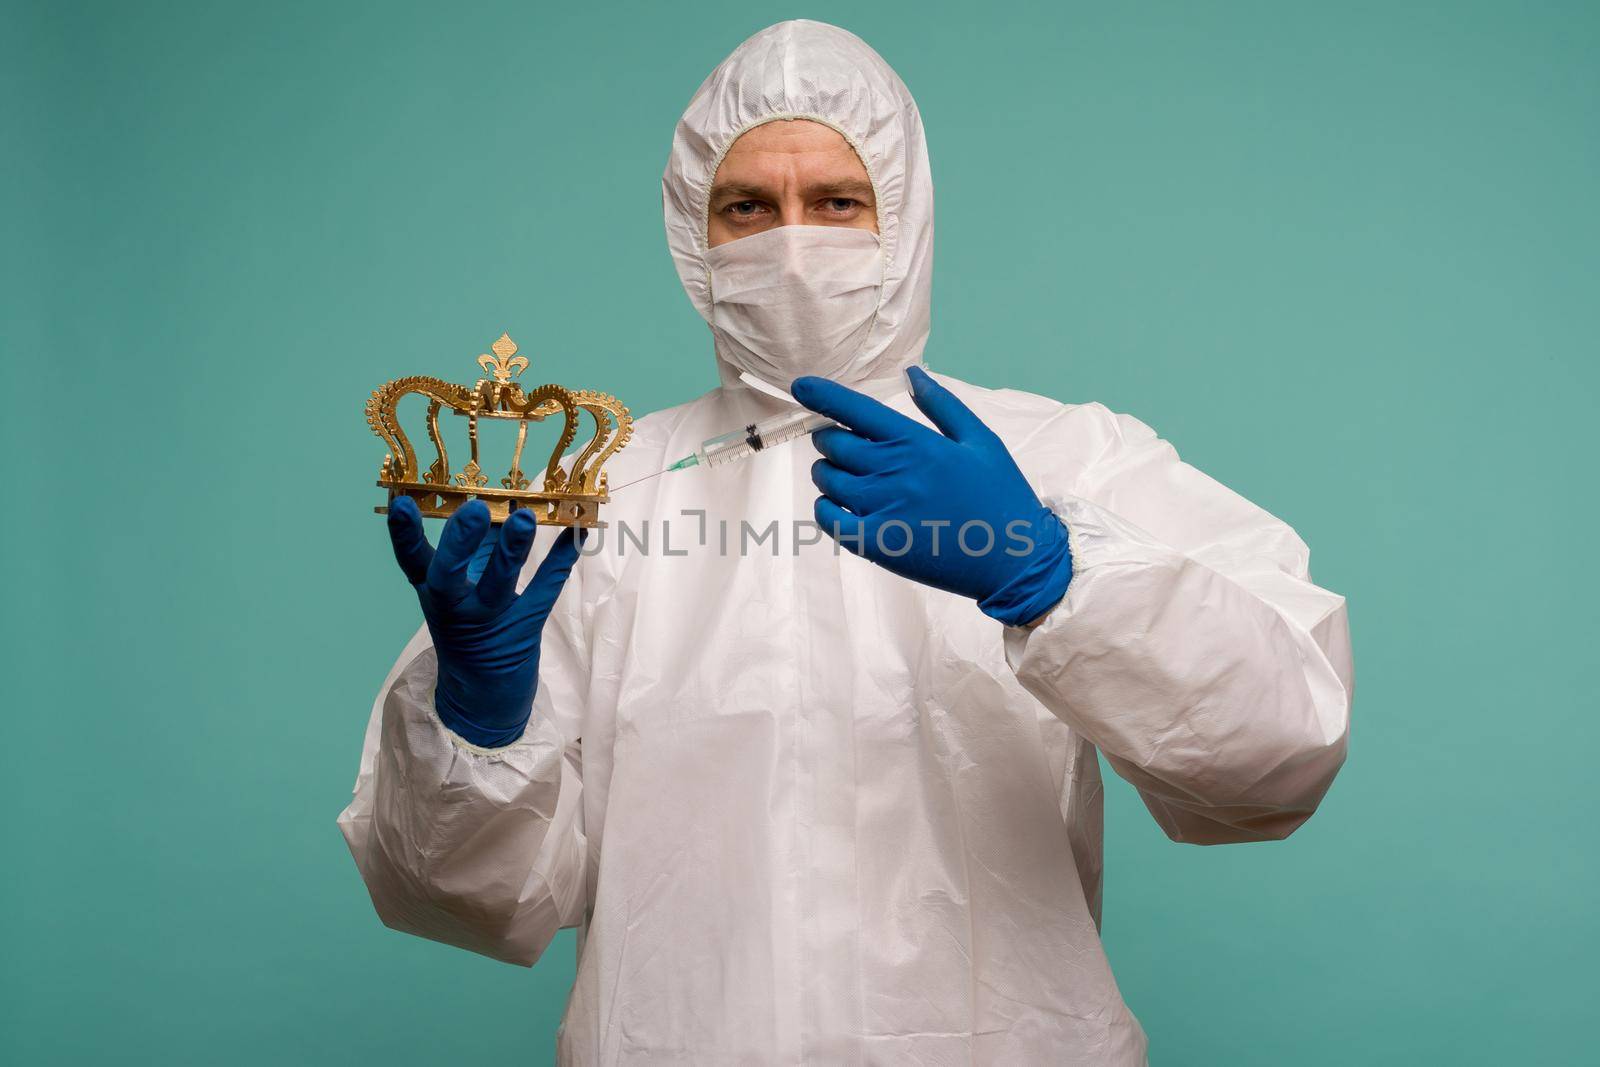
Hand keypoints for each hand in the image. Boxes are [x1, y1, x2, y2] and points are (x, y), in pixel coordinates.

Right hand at [387, 497, 583, 746]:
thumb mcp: (465, 587)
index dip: (404, 533)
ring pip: (497, 586)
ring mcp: (489, 621)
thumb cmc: (473, 627)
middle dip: (460, 543)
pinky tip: (577, 533)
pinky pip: (543, 593)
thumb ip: (479, 545)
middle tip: (473, 511)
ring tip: (524, 519)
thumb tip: (500, 500)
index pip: (412, 560)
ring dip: (510, 551)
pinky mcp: (523, 630)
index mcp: (433, 591)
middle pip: (448, 576)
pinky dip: (561, 561)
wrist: (483, 695)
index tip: (403, 502)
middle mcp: (455, 608)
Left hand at [793, 366, 1072, 626]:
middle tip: (842, 445)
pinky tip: (840, 505)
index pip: (855, 410)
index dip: (821, 394)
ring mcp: (882, 508)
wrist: (1014, 558)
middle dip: (830, 439)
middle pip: (833, 444)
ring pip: (827, 479)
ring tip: (846, 476)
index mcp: (917, 442)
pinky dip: (825, 507)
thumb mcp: (980, 440)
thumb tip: (911, 374)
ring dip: (827, 472)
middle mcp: (893, 471)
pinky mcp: (877, 544)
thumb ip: (941, 405)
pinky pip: (829, 518)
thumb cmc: (1000, 495)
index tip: (800, 386)